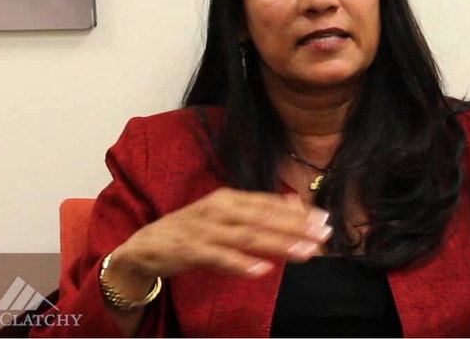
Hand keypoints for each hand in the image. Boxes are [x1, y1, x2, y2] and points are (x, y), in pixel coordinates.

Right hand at [105, 187, 331, 287]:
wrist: (144, 247)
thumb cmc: (192, 231)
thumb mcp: (226, 216)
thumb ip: (258, 210)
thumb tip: (294, 202)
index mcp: (229, 199)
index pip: (270, 203)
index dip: (299, 212)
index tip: (325, 219)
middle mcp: (219, 210)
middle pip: (264, 218)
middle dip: (297, 226)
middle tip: (324, 234)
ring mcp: (204, 229)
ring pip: (247, 236)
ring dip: (278, 244)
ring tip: (304, 251)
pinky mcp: (189, 250)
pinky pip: (218, 257)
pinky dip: (240, 263)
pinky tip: (261, 270)